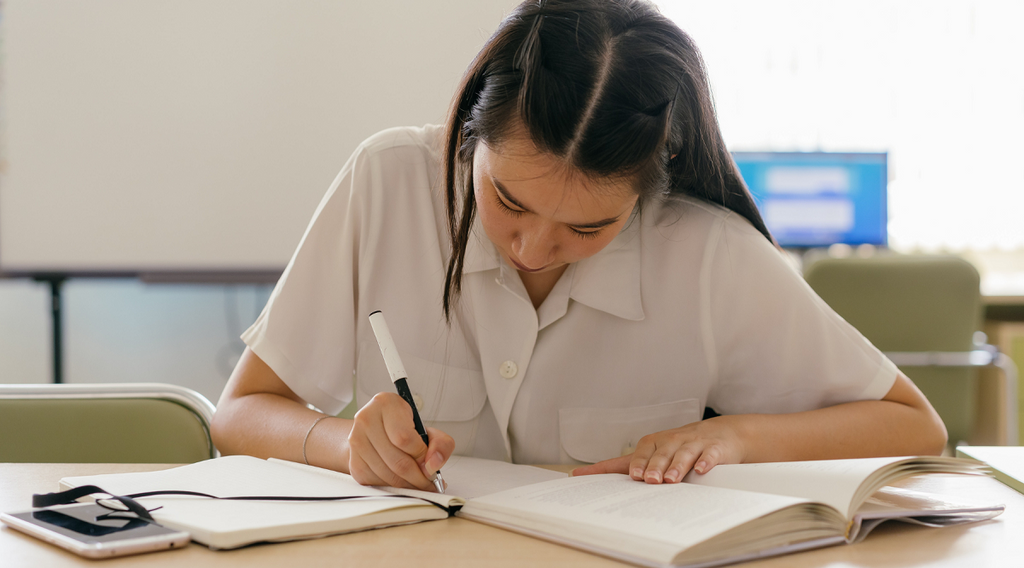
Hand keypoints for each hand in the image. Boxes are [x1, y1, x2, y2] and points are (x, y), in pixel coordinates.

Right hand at [347, 392, 454, 490]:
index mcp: (386, 404)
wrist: (375, 429)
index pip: (404, 438)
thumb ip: (440, 444)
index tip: (430, 463)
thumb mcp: (426, 428)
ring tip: (419, 482)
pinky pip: (377, 482)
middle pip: (397, 461)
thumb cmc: (402, 428)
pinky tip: (402, 481)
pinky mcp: (353, 461)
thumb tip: (434, 465)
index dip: (421, 456)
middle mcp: (366, 419)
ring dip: (408, 485)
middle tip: (429, 482)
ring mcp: (356, 441)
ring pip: (387, 476)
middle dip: (418, 478)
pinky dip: (393, 487)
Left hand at [571, 416, 746, 482]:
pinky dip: (705, 462)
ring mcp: (693, 444)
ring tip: (670, 480)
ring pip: (683, 454)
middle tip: (648, 480)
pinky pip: (709, 455)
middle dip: (654, 467)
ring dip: (676, 466)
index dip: (635, 464)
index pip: (640, 453)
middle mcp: (672, 441)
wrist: (721, 433)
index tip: (630, 476)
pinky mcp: (714, 449)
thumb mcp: (655, 453)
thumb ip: (626, 465)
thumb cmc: (680, 446)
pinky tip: (700, 470)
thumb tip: (584, 474)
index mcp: (654, 443)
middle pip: (661, 454)